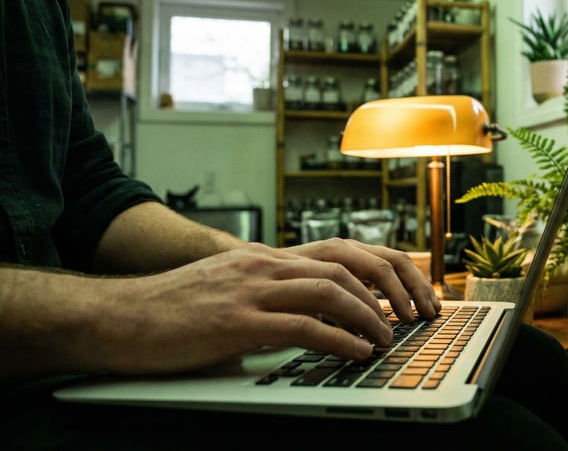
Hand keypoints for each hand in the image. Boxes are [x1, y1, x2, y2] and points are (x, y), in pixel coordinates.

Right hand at [84, 242, 430, 374]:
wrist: (117, 316)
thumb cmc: (172, 310)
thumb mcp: (231, 289)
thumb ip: (271, 294)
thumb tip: (316, 316)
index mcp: (268, 257)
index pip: (343, 251)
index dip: (384, 269)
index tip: (408, 293)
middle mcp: (265, 264)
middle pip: (349, 264)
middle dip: (391, 288)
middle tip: (414, 315)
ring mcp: (251, 289)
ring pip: (332, 291)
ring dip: (370, 316)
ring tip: (388, 338)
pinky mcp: (236, 321)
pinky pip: (302, 326)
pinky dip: (338, 339)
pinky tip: (356, 352)